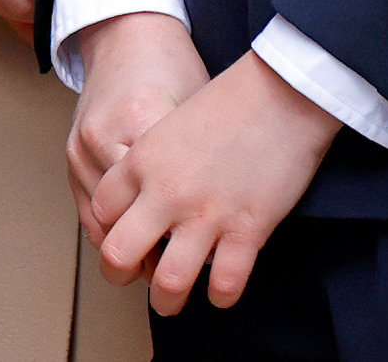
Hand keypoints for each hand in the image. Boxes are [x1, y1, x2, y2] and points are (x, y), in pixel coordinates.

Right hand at [69, 12, 210, 249]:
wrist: (127, 33)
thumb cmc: (170, 65)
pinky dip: (112, 233)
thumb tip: (218, 220)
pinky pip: (88, 212)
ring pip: (102, 224)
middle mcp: (104, 134)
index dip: (184, 230)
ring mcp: (80, 147)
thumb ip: (199, 160)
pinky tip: (135, 243)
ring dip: (130, 248)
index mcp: (143, 116)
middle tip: (182, 271)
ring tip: (161, 266)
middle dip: (153, 251)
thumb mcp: (196, 104)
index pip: (163, 195)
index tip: (206, 251)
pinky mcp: (69, 156)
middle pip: (128, 217)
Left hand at [93, 49, 339, 315]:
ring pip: (168, 284)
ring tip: (173, 299)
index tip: (125, 231)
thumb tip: (152, 196)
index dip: (109, 226)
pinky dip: (221, 295)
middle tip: (137, 274)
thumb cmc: (236, 97)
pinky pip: (224, 285)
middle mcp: (167, 190)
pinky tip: (222, 288)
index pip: (101, 210)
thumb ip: (156, 159)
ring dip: (168, 301)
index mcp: (145, 157)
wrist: (286, 87)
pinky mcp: (247, 228)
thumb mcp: (177, 119)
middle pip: (118, 256)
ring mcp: (207, 213)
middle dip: (121, 274)